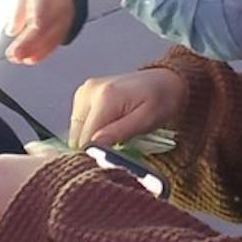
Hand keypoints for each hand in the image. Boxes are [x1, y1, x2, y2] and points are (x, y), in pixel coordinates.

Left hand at [0, 143, 61, 228]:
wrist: (65, 217)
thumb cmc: (57, 185)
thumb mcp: (51, 156)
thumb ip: (36, 150)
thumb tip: (31, 149)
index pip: (0, 168)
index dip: (17, 173)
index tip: (31, 178)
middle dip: (12, 194)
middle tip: (36, 198)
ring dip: (13, 213)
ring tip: (40, 215)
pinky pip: (5, 231)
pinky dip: (16, 230)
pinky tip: (36, 228)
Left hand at [5, 0, 75, 64]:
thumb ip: (17, 12)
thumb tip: (11, 31)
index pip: (40, 19)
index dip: (29, 36)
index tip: (17, 46)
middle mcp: (59, 10)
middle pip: (44, 33)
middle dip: (28, 47)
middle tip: (13, 56)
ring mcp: (64, 21)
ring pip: (51, 41)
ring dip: (34, 53)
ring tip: (17, 58)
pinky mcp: (65, 30)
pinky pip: (54, 44)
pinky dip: (42, 53)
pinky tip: (30, 59)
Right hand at [69, 68, 184, 149]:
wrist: (165, 80)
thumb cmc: (162, 100)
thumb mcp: (146, 120)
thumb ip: (119, 132)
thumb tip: (93, 146)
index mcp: (104, 98)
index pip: (85, 139)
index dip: (96, 155)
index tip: (112, 161)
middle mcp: (89, 91)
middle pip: (77, 136)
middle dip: (94, 147)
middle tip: (118, 148)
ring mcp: (84, 91)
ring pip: (76, 131)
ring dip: (92, 140)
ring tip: (116, 135)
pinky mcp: (83, 94)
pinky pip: (80, 122)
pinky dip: (91, 130)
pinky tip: (109, 128)